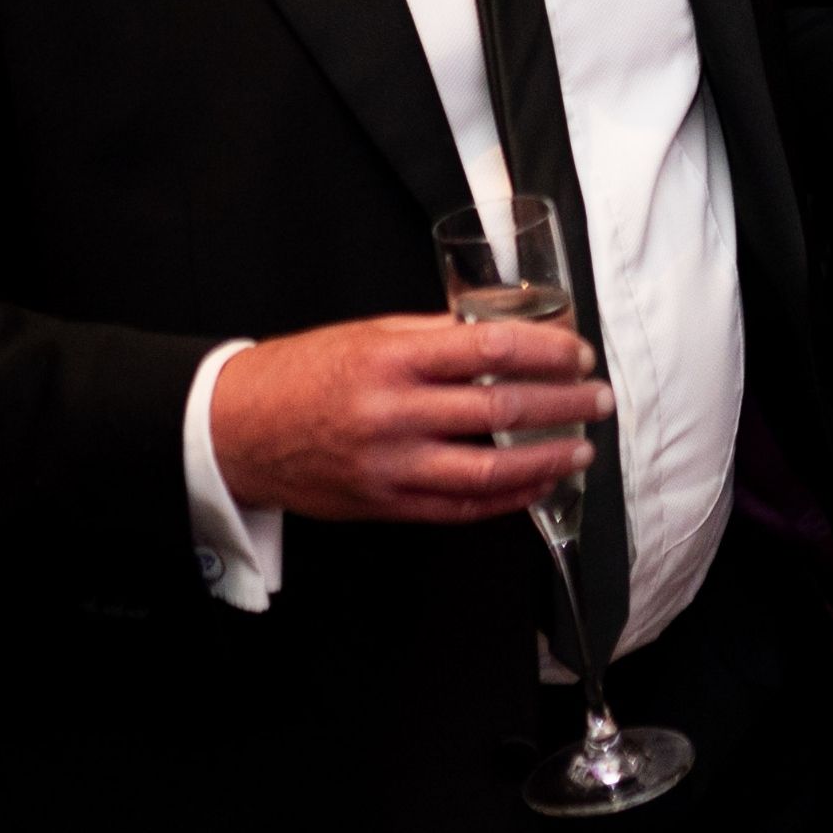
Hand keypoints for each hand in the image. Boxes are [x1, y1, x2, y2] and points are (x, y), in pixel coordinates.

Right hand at [207, 315, 610, 522]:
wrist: (233, 431)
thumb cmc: (302, 375)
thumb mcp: (368, 336)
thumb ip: (435, 335)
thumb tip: (505, 327)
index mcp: (391, 359)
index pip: (491, 348)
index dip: (547, 352)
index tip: (579, 354)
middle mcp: (392, 412)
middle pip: (501, 407)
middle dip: (564, 404)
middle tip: (599, 400)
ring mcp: (389, 464)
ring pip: (490, 467)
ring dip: (548, 458)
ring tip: (582, 449)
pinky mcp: (384, 503)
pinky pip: (461, 505)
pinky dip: (509, 496)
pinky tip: (538, 482)